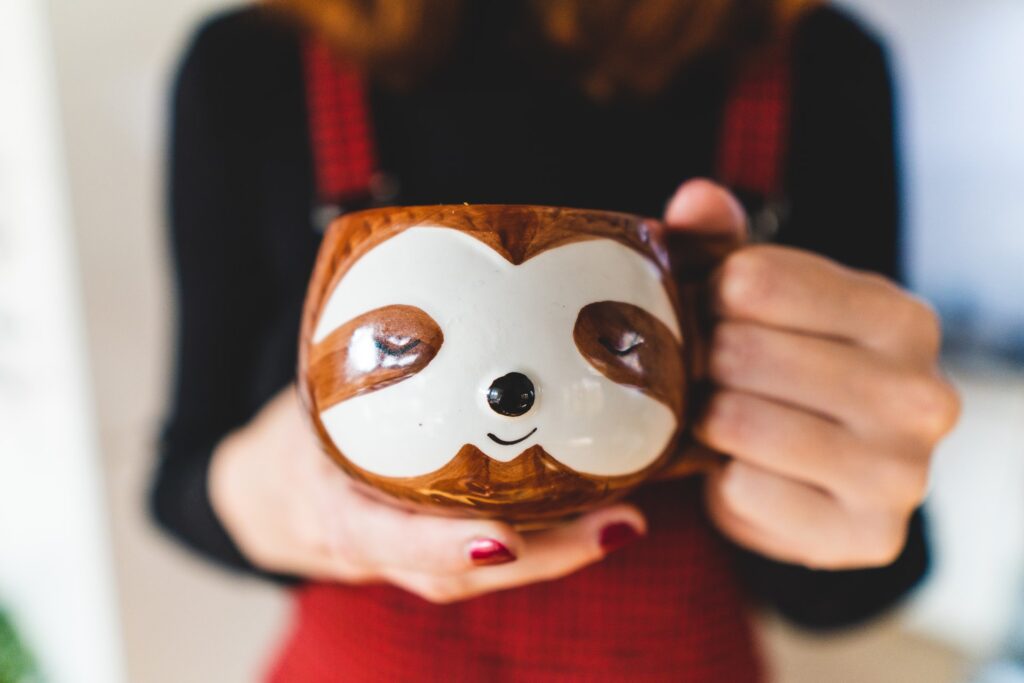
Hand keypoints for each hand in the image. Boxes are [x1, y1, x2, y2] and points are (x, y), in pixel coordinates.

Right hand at [209, 387, 645, 602]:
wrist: (277, 493)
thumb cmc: (303, 432)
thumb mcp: (312, 393)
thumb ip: (360, 348)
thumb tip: (420, 251)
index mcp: (333, 508)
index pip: (379, 537)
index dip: (437, 545)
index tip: (499, 540)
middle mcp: (379, 548)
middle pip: (461, 573)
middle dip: (543, 554)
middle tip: (618, 522)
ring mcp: (415, 561)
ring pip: (490, 572)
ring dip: (564, 550)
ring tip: (628, 518)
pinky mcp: (444, 553)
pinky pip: (501, 554)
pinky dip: (551, 538)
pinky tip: (609, 508)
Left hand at [664, 180, 959, 569]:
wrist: (821, 483)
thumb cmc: (786, 374)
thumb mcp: (761, 302)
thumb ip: (724, 244)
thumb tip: (695, 197)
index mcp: (900, 317)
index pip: (759, 280)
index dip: (708, 296)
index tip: (707, 311)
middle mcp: (920, 393)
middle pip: (743, 351)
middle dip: (699, 361)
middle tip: (698, 372)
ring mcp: (903, 471)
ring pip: (740, 421)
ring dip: (703, 419)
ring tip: (711, 415)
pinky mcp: (866, 534)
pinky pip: (743, 491)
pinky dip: (719, 480)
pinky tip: (736, 469)